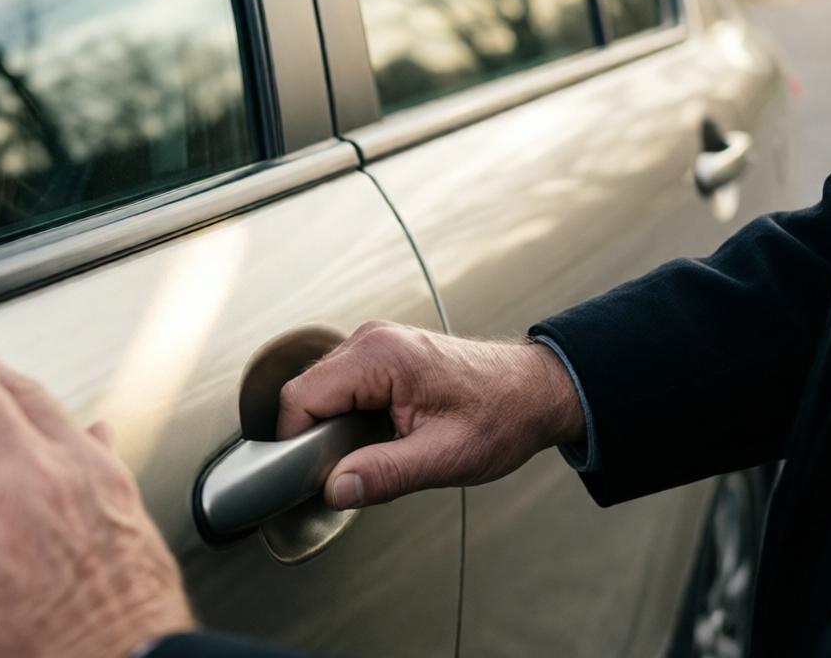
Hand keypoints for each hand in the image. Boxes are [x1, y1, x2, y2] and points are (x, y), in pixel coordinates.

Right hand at [277, 321, 584, 508]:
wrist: (536, 392)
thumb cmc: (502, 416)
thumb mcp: (445, 457)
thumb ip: (385, 473)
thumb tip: (334, 490)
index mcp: (379, 356)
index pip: (300, 399)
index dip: (294, 444)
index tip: (309, 479)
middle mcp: (369, 340)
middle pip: (304, 393)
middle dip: (312, 438)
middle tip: (344, 474)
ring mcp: (373, 343)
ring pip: (318, 391)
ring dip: (329, 428)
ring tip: (365, 456)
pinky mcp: (379, 355)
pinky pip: (339, 387)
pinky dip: (344, 417)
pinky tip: (372, 438)